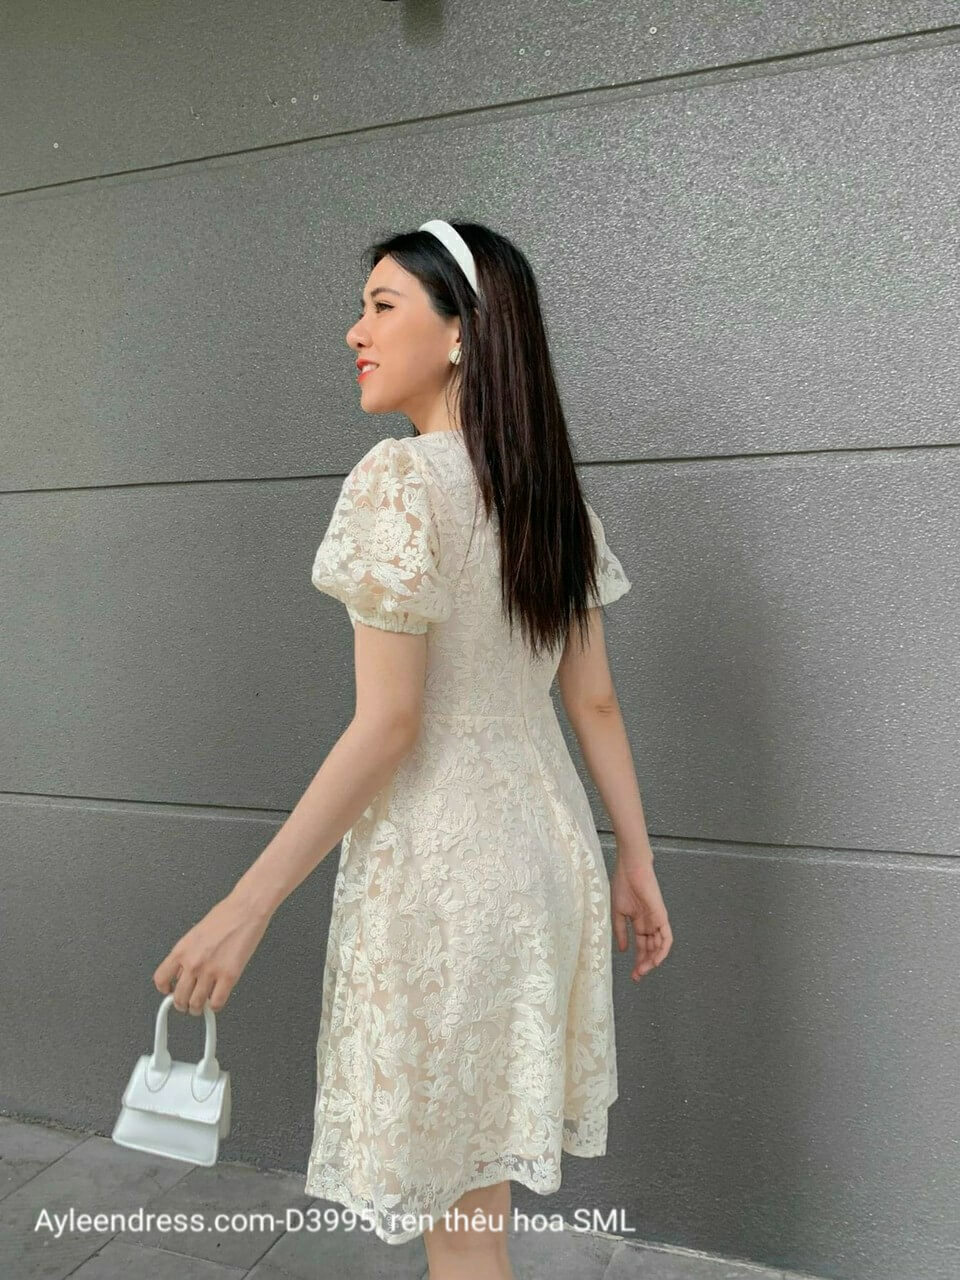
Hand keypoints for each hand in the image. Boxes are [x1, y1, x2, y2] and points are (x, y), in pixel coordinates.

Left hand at [153, 891, 272, 1014]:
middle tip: (188, 1003)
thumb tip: (185, 973)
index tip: (170, 992)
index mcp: (181, 950)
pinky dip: (216, 1006)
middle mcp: (193, 963)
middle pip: (178, 997)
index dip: (165, 990)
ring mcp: (210, 971)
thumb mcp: (195, 933)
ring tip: (203, 1005)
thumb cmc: (225, 915)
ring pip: (196, 1004)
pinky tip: (218, 1000)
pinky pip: (217, 1002)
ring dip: (199, 1008)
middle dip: (183, 1004)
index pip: (161, 979)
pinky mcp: (229, 976)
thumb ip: (187, 954)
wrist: (245, 910)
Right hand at [610, 852, 672, 980]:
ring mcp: (656, 920)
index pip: (641, 946)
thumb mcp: (618, 913)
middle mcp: (649, 924)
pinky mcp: (662, 916)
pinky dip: (663, 950)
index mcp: (639, 922)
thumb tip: (624, 950)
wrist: (630, 869)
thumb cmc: (623, 885)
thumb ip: (621, 932)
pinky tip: (656, 960)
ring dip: (652, 960)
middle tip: (637, 977)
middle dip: (644, 964)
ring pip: (659, 946)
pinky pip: (666, 937)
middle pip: (650, 949)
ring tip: (643, 971)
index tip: (632, 975)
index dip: (637, 961)